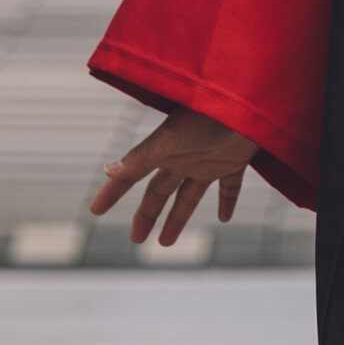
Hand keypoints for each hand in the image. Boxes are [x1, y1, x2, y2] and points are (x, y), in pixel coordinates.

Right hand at [89, 107, 258, 247]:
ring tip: (166, 243)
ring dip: (178, 218)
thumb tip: (108, 170)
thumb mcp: (169, 139)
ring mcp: (208, 160)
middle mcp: (182, 157)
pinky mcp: (235, 161)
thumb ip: (141, 156)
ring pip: (189, 196)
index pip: (132, 175)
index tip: (95, 211)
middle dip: (146, 215)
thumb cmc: (206, 114)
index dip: (113, 192)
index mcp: (163, 150)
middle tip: (136, 239)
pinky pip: (230, 187)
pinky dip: (227, 201)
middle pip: (159, 191)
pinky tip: (225, 218)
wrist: (247, 101)